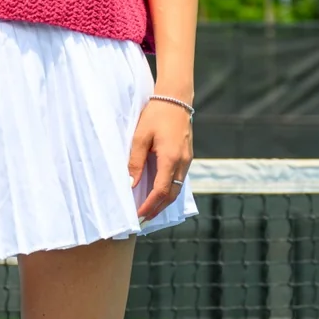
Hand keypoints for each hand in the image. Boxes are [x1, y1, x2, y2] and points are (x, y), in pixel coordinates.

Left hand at [128, 98, 192, 223]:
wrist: (176, 98)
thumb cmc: (156, 114)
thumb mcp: (140, 137)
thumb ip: (135, 162)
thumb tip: (130, 184)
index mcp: (171, 158)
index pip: (161, 191)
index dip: (150, 206)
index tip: (138, 216)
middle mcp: (183, 162)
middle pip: (171, 195)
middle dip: (157, 209)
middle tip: (142, 220)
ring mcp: (187, 160)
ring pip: (177, 188)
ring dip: (163, 201)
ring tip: (149, 210)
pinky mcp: (187, 156)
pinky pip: (179, 179)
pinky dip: (169, 190)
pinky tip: (158, 193)